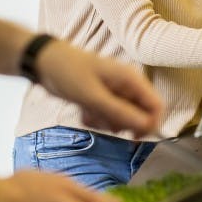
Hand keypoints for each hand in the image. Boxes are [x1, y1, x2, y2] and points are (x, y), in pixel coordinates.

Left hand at [36, 40, 162, 136]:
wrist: (45, 63)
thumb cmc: (69, 74)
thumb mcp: (93, 97)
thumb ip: (120, 112)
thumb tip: (146, 126)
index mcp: (131, 79)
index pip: (156, 106)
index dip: (150, 124)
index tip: (133, 138)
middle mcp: (127, 86)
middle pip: (140, 115)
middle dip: (122, 124)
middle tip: (102, 121)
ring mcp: (115, 93)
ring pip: (123, 119)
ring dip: (106, 123)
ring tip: (89, 113)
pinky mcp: (103, 99)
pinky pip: (108, 117)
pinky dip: (97, 119)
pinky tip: (83, 111)